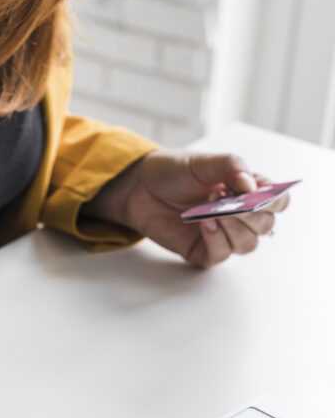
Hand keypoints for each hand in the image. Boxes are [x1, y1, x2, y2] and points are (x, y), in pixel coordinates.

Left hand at [85, 150, 291, 267]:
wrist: (140, 186)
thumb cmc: (174, 172)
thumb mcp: (204, 162)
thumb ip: (232, 168)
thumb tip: (252, 188)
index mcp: (247, 191)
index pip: (278, 202)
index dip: (275, 201)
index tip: (258, 193)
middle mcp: (239, 216)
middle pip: (265, 226)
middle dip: (251, 215)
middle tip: (228, 200)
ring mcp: (222, 235)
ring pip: (247, 244)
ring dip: (233, 227)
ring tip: (211, 210)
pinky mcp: (202, 251)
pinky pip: (221, 255)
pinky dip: (215, 239)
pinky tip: (203, 223)